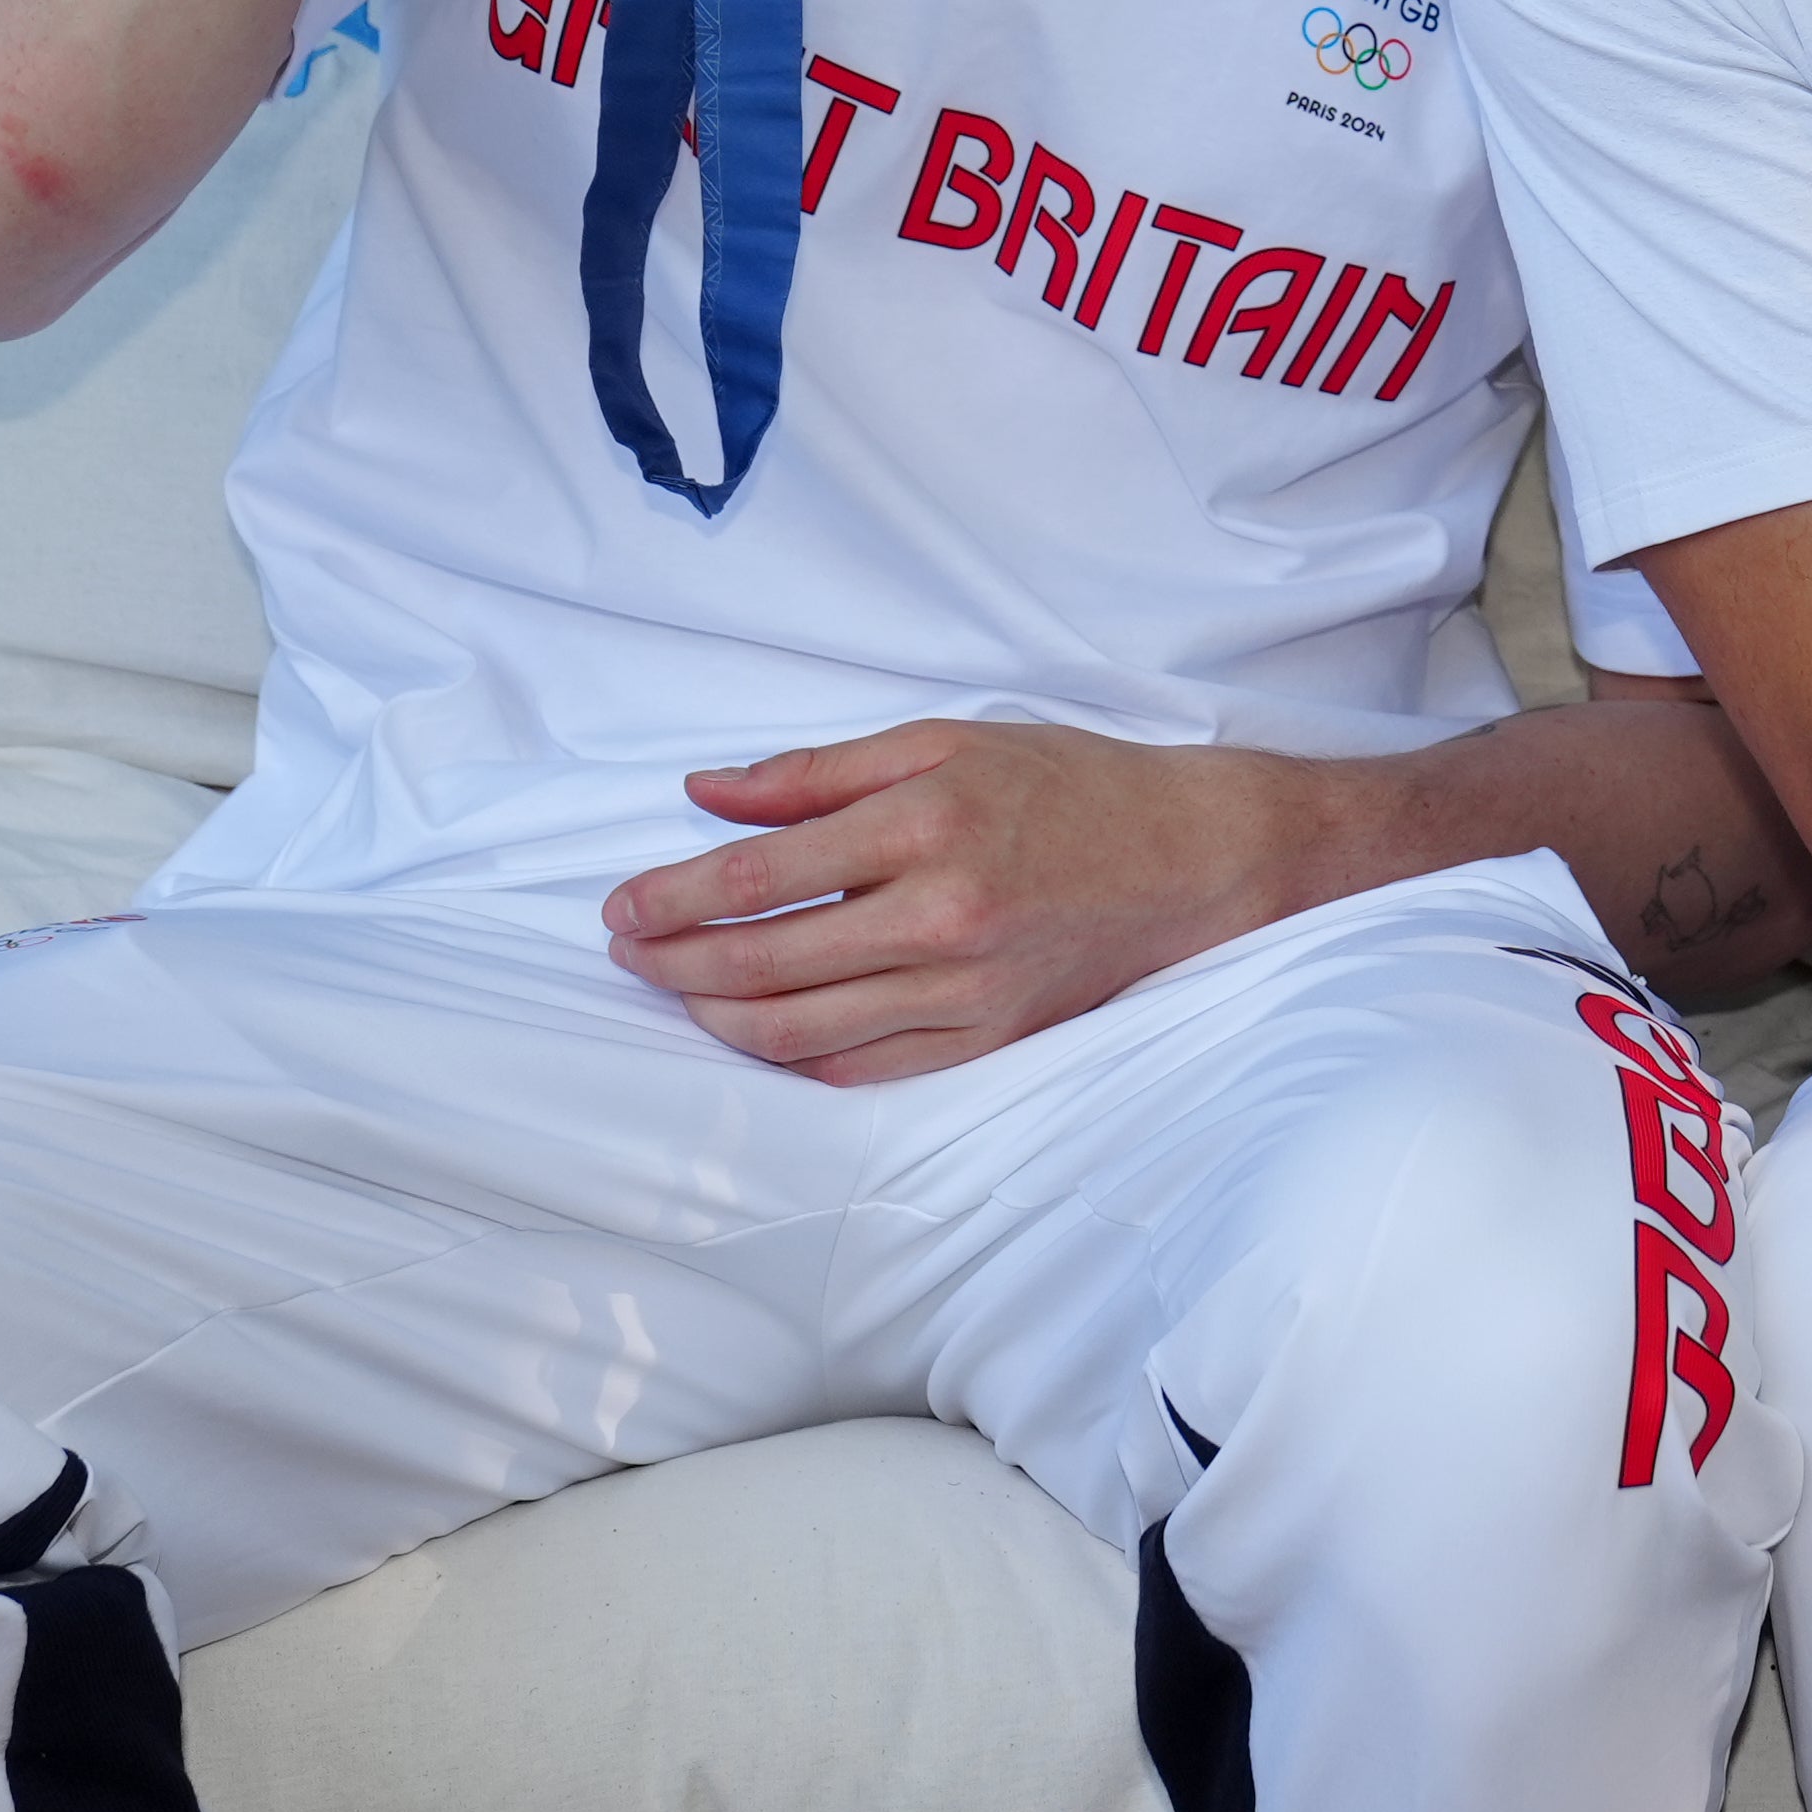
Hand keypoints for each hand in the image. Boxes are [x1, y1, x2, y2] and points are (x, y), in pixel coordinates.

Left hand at [602, 718, 1307, 1084]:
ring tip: (677, 989)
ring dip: (717, 1015)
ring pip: (800, 1030)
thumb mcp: (945, 742)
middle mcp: (941, 917)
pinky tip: (758, 1029)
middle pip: (763, 961)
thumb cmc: (1067, 785)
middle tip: (626, 949)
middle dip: (672, 960)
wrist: (1189, 858)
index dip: (671, 895)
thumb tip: (704, 794)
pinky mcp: (986, 1041)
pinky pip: (862, 1069)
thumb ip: (817, 773)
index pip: (756, 877)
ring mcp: (964, 993)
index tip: (622, 902)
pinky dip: (792, 1057)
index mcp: (925, 826)